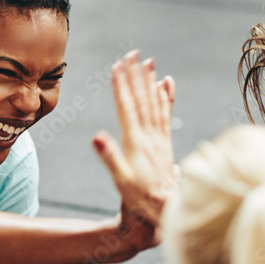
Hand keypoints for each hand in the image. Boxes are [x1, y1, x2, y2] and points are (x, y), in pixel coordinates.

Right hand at [92, 50, 177, 244]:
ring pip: (154, 103)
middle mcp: (150, 136)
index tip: (118, 65)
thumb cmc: (142, 199)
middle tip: (133, 54)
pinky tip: (166, 84)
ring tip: (148, 62)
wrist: (168, 210)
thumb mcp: (121, 181)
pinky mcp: (166, 144)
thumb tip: (96, 137)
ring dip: (149, 82)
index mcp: (136, 142)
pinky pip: (165, 114)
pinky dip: (165, 97)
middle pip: (141, 100)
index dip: (121, 86)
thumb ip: (109, 157)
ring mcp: (160, 139)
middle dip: (136, 76)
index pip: (127, 107)